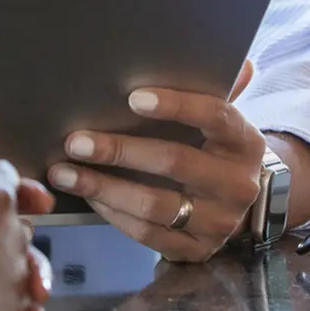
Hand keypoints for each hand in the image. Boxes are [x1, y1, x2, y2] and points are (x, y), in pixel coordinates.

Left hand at [47, 63, 264, 261]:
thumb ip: (218, 88)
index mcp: (244, 142)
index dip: (175, 106)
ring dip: (103, 188)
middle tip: (75, 141)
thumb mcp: (222, 120)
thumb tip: (237, 60)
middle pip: (174, 161)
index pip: (214, 116)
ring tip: (64, 172)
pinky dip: (113, 214)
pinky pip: (148, 234)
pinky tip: (88, 196)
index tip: (132, 97)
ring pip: (154, 205)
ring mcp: (218, 222)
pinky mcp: (197, 251)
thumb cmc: (217, 148)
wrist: (245, 205)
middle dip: (118, 150)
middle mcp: (236, 184)